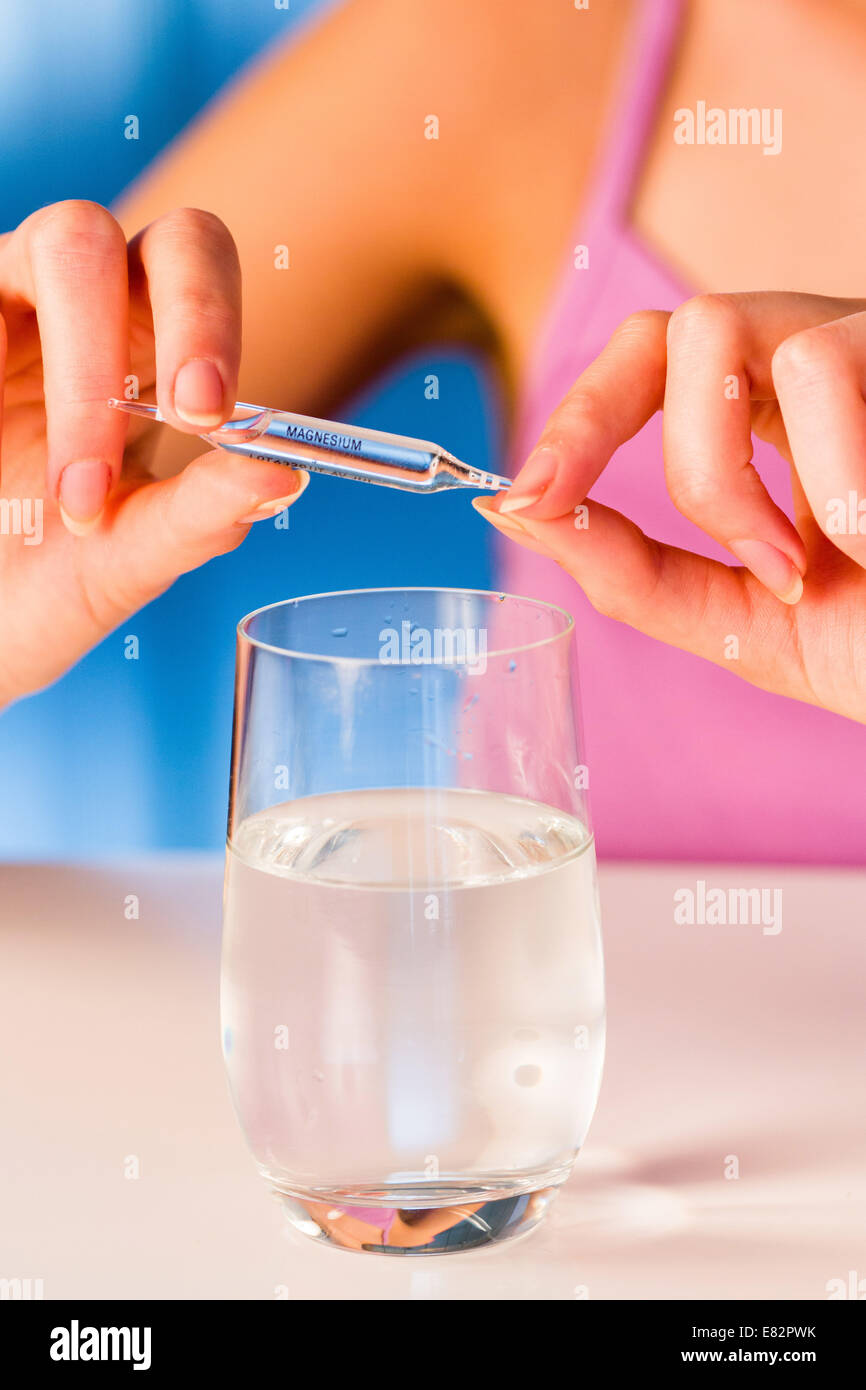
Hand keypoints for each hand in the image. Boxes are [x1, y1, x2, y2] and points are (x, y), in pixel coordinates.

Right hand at [0, 200, 306, 704]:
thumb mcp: (129, 556)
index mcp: (139, 339)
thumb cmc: (49, 577)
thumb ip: (201, 515)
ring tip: (70, 497)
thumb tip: (286, 474)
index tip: (209, 410)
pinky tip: (3, 445)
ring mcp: (0, 304)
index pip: (195, 263)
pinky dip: (0, 364)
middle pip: (125, 231)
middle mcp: (70, 300)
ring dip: (84, 378)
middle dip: (165, 315)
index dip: (210, 315)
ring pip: (61, 246)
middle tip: (181, 413)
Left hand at [475, 292, 865, 722]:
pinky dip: (837, 475)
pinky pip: (832, 363)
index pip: (649, 364)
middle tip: (696, 543)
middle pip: (678, 325)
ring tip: (820, 563)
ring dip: (741, 479)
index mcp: (773, 422)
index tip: (522, 496)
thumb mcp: (747, 624)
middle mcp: (820, 368)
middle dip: (648, 439)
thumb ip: (637, 574)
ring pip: (741, 334)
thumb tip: (520, 514)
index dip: (575, 417)